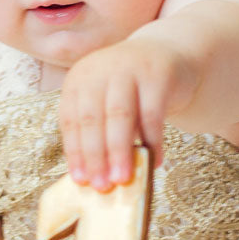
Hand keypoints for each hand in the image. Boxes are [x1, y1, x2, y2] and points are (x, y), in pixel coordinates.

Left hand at [60, 36, 196, 190]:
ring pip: (119, 116)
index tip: (81, 181)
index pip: (70, 120)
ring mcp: (128, 68)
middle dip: (95, 156)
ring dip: (120, 151)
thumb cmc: (131, 89)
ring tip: (123, 178)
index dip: (74, 152)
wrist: (168, 54)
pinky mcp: (157, 74)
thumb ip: (98, 130)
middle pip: (92, 119)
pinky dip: (153, 141)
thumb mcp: (106, 100)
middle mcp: (99, 70)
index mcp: (78, 79)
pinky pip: (152, 114)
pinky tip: (155, 161)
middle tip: (102, 186)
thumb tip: (94, 175)